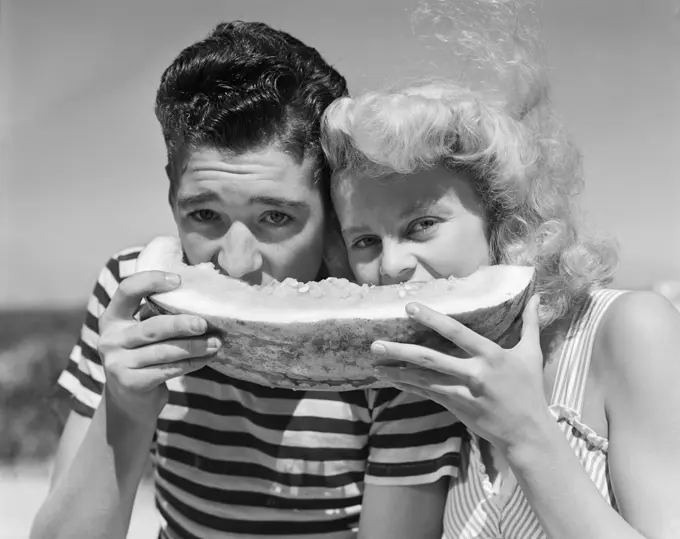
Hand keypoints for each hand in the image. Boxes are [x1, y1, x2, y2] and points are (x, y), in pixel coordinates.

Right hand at [98, 271, 222, 424]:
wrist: (130, 401)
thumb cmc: (144, 357)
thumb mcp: (142, 333)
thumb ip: (158, 316)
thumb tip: (201, 301)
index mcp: (112, 318)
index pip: (127, 290)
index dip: (151, 281)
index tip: (178, 280)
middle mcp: (111, 339)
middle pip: (152, 327)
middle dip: (181, 324)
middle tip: (205, 323)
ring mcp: (117, 363)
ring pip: (164, 351)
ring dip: (194, 346)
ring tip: (216, 342)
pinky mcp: (130, 383)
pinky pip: (168, 370)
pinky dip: (192, 363)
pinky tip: (207, 358)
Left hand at [371, 294, 551, 452]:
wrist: (527, 432)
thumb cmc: (529, 390)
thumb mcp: (531, 354)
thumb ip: (530, 323)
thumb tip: (537, 295)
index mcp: (491, 355)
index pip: (456, 332)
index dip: (432, 319)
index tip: (410, 307)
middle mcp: (473, 373)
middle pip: (430, 359)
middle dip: (400, 351)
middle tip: (376, 343)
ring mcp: (462, 393)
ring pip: (423, 379)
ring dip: (397, 371)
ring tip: (374, 362)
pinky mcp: (455, 407)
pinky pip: (427, 394)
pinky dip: (407, 385)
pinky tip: (390, 379)